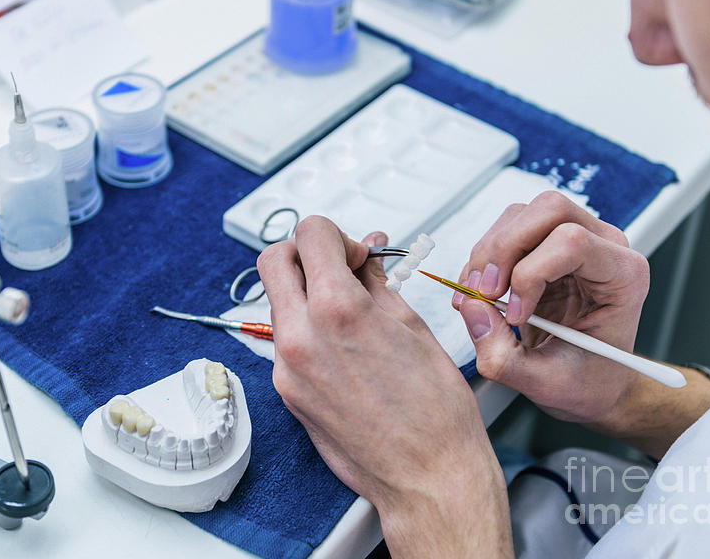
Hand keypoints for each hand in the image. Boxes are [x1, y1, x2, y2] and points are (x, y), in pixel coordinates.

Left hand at [258, 216, 510, 557]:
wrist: (428, 476)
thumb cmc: (435, 413)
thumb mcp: (413, 327)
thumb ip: (376, 283)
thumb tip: (364, 257)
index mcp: (338, 311)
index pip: (310, 233)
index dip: (336, 234)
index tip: (354, 251)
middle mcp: (301, 337)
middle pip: (274, 260)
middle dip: (305, 253)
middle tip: (338, 267)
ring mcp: (287, 367)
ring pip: (277, 301)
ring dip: (304, 292)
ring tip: (348, 310)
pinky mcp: (286, 392)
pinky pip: (284, 340)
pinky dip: (306, 328)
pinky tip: (342, 343)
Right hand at [454, 191, 650, 428]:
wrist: (591, 380)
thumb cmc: (586, 381)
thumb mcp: (546, 384)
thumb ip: (503, 356)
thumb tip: (471, 308)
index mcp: (624, 277)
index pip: (573, 241)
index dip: (531, 274)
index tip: (516, 316)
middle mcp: (604, 246)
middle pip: (548, 210)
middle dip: (504, 250)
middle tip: (484, 295)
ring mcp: (574, 238)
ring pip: (520, 215)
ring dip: (488, 256)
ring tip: (479, 299)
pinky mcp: (544, 244)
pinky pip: (504, 231)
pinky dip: (481, 261)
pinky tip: (479, 295)